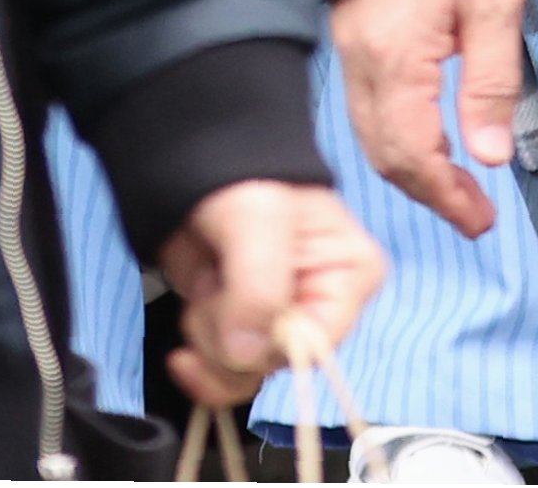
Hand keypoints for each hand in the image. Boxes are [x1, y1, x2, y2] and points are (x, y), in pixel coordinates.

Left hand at [160, 181, 384, 405]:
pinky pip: (226, 376)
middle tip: (217, 282)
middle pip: (279, 364)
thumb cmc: (243, 176)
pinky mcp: (244, 329)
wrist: (193, 161)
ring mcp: (279, 321)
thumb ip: (259, 285)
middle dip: (234, 335)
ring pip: (248, 374)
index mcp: (350, 275)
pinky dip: (200, 362)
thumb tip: (245, 354)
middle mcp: (322, 305)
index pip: (319, 343)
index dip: (273, 341)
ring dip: (211, 341)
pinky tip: (187, 336)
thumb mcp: (258, 218)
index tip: (239, 312)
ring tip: (207, 284)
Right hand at [330, 0, 525, 237]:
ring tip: (456, 184)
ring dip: (410, 167)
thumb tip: (490, 153)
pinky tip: (428, 136)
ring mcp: (348, 46)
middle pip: (384, 153)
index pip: (412, 153)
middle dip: (428, 192)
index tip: (479, 218)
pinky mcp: (349, 34)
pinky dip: (394, 134)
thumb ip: (492, 84)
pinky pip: (364, 103)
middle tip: (472, 212)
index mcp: (395, 55)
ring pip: (369, 133)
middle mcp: (360, 57)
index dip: (446, 197)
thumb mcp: (495, 5)